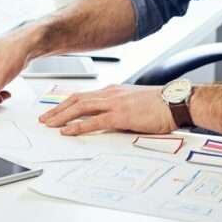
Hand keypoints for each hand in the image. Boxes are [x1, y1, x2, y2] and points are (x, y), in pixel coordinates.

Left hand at [38, 84, 175, 135]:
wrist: (177, 102)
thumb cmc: (161, 104)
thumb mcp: (135, 102)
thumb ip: (120, 107)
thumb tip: (108, 119)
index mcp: (113, 91)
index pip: (83, 95)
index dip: (66, 103)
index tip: (55, 111)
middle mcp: (110, 94)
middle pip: (76, 99)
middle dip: (58, 109)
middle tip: (44, 119)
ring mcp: (115, 104)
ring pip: (80, 108)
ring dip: (62, 116)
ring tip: (49, 124)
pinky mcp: (121, 116)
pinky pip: (94, 121)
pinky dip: (78, 126)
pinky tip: (68, 131)